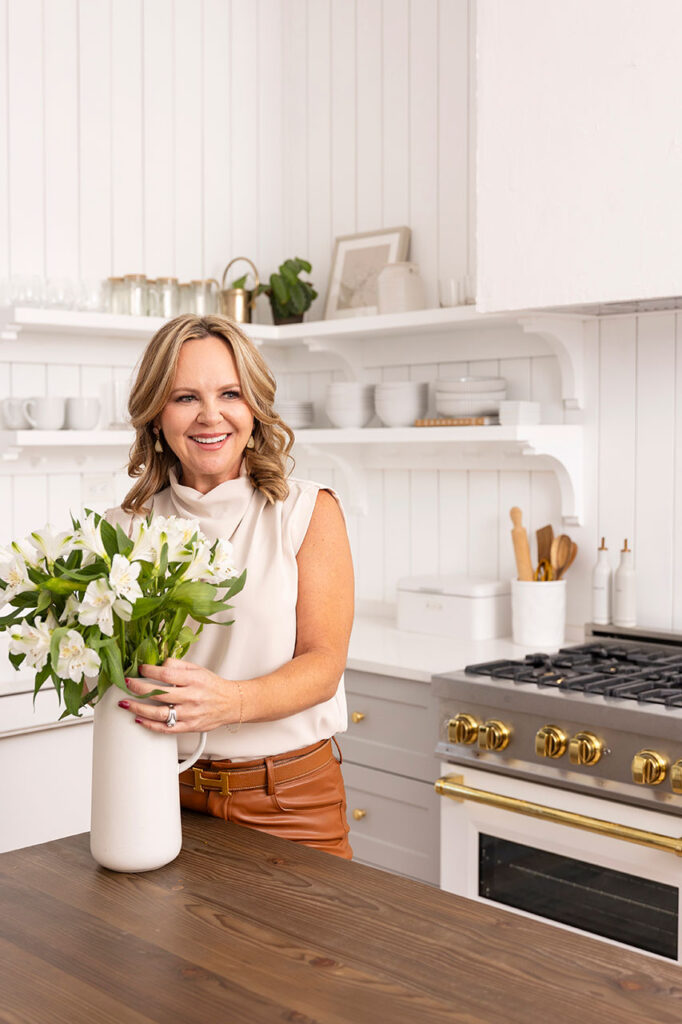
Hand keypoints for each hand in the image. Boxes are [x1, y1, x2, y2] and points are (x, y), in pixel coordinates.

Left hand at [120, 658, 239, 732]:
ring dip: (139, 709)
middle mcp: (192, 697)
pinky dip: (150, 725)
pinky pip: (166, 728)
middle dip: (138, 689)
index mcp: (193, 679)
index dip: (149, 671)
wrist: (231, 703)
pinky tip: (140, 719)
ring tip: (126, 704)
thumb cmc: (213, 686)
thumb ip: (178, 665)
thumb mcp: (198, 669)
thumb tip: (158, 663)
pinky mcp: (189, 727)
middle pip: (159, 693)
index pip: (166, 674)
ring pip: (159, 713)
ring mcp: (190, 714)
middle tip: (126, 685)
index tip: (140, 669)